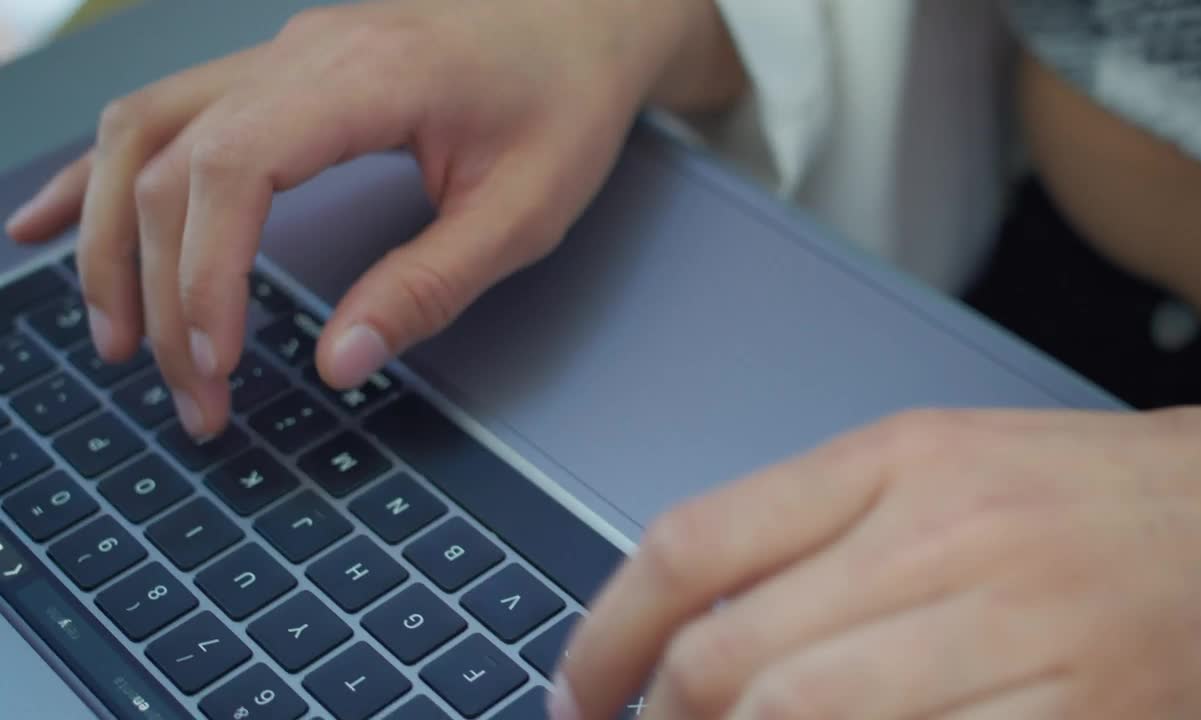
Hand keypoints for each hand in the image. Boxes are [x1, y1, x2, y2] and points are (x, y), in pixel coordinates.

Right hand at [4, 0, 727, 436]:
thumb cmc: (567, 102)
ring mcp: (283, 52)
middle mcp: (301, 51)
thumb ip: (431, 286)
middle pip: (166, 159)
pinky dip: (102, 174)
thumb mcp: (526, 211)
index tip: (215, 364)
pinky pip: (164, 113)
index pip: (231, 169)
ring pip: (143, 129)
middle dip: (155, 287)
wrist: (586, 19)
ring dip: (107, 233)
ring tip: (112, 335)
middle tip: (187, 392)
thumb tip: (339, 363)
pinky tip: (54, 222)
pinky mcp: (280, 71)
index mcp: (366, 75)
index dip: (201, 275)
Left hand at [556, 407, 1200, 718]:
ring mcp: (1018, 631)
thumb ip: (827, 528)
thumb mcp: (956, 466)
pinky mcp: (1081, 716)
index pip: (696, 543)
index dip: (605, 631)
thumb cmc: (1113, 496)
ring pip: (799, 717)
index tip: (575, 689)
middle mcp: (946, 535)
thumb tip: (700, 617)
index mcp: (902, 457)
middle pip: (731, 653)